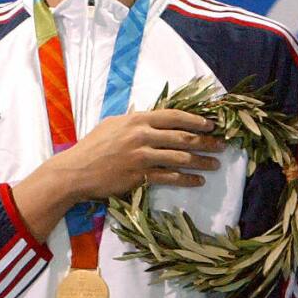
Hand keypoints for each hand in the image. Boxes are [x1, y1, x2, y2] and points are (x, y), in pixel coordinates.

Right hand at [11, 110, 225, 237]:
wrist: (76, 170)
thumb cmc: (93, 146)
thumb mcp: (113, 124)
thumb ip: (135, 120)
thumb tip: (154, 118)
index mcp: (137, 119)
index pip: (174, 116)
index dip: (195, 120)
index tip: (211, 125)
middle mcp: (141, 135)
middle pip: (182, 137)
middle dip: (205, 141)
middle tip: (222, 145)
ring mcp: (141, 156)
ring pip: (179, 157)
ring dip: (201, 161)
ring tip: (214, 164)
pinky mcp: (139, 175)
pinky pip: (169, 177)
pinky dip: (186, 179)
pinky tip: (198, 180)